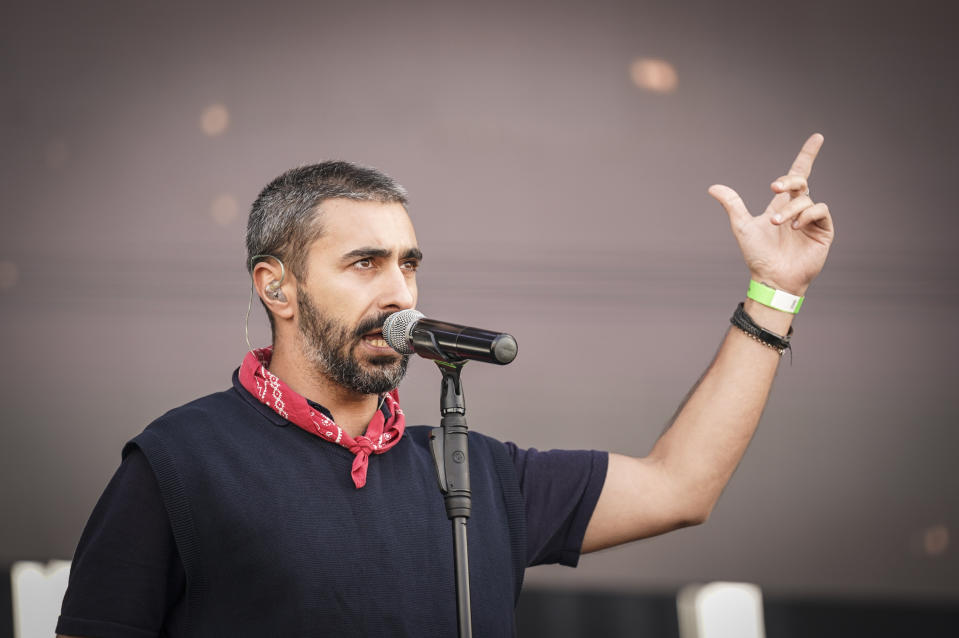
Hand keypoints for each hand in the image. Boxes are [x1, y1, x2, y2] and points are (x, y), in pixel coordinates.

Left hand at [708, 133, 834, 295]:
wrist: (771, 278)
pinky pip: (820, 211)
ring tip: (777, 224)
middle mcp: (798, 208)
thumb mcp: (742, 225)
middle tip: (774, 187)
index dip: (807, 155)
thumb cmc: (757, 255)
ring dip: (790, 209)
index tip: (817, 137)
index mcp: (782, 204)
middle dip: (788, 180)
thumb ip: (732, 204)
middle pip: (801, 181)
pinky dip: (807, 215)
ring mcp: (812, 219)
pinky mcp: (823, 230)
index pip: (798, 174)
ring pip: (806, 199)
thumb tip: (713, 187)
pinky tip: (795, 227)